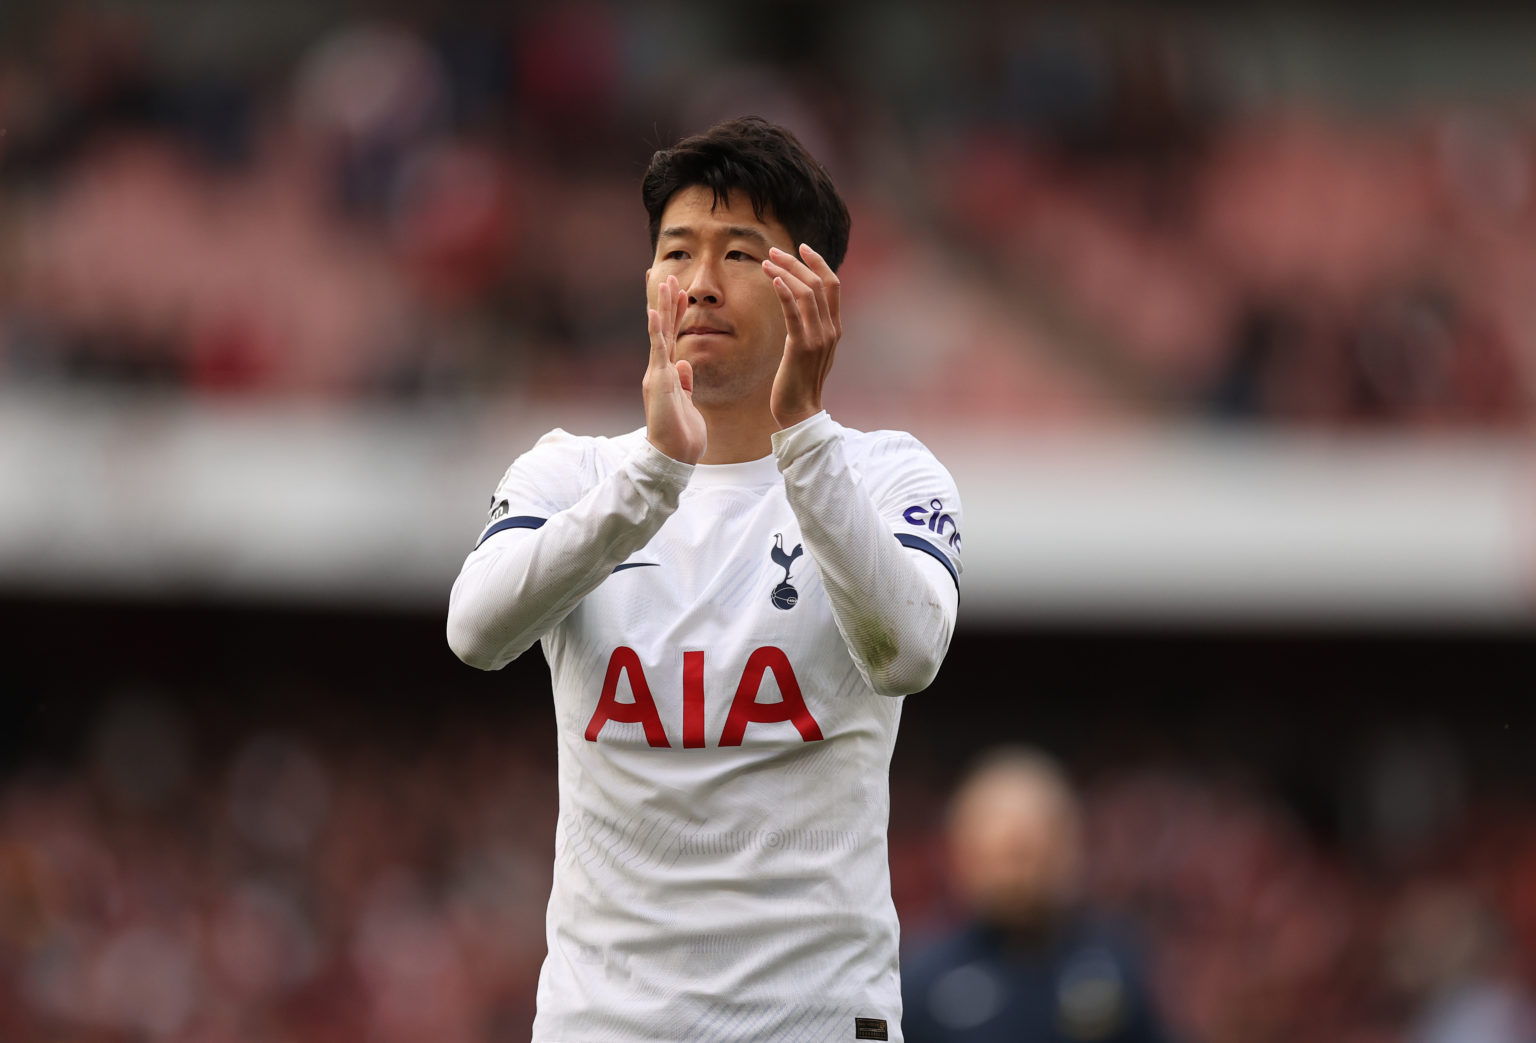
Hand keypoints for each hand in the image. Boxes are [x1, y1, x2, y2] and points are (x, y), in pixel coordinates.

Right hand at [643, 274, 706, 463]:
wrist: (673, 455)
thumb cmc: (681, 435)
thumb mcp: (688, 403)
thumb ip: (685, 383)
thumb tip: (685, 364)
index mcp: (668, 375)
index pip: (672, 339)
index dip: (676, 316)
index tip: (679, 295)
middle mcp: (659, 371)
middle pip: (664, 330)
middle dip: (668, 303)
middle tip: (669, 277)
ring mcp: (657, 374)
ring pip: (659, 334)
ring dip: (662, 307)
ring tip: (664, 282)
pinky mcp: (658, 380)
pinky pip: (657, 351)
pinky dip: (656, 331)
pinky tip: (654, 312)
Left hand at [764, 243, 841, 429]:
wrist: (800, 413)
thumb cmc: (799, 384)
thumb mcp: (810, 351)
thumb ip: (810, 329)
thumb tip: (800, 309)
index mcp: (834, 328)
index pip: (833, 285)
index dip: (818, 262)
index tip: (801, 247)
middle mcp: (831, 330)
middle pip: (820, 283)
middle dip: (796, 262)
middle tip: (773, 250)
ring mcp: (819, 338)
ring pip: (807, 292)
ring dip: (786, 272)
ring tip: (765, 261)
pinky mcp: (801, 347)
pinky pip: (794, 311)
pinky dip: (784, 291)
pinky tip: (771, 278)